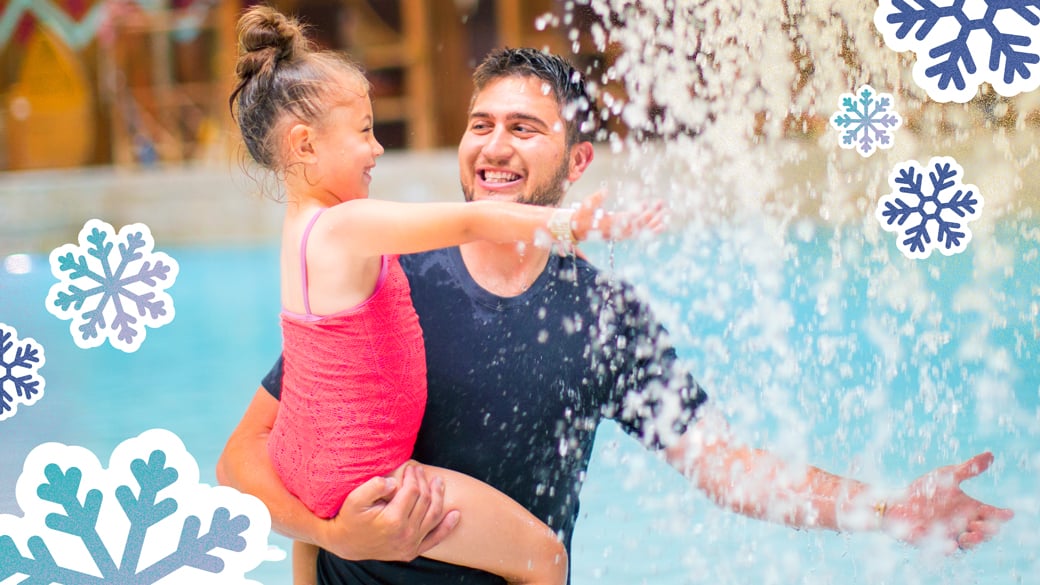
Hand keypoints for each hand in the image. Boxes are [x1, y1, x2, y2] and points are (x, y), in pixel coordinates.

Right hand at [318, 463, 459, 560]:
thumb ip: (374, 486)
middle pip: (425, 501)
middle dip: (424, 482)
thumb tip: (394, 481)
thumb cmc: (349, 518)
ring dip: (439, 497)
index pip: (413, 491)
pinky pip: (434, 539)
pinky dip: (447, 527)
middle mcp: (405, 534)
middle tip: (421, 471)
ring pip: (433, 516)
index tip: (411, 467)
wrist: (345, 543)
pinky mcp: (411, 551)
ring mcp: (410, 544)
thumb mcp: (354, 499)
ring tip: (439, 483)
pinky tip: (456, 515)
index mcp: (393, 519)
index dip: (413, 476)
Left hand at [883, 452, 1013, 552]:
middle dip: (987, 530)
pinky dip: (946, 548)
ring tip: (972, 534)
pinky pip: (939, 548)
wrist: (898, 502)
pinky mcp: (930, 542)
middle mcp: (963, 525)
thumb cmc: (926, 490)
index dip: (1001, 515)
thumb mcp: (948, 476)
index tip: (1008, 513)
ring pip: (966, 544)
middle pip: (982, 532)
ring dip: (972, 541)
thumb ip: (968, 469)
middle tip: (985, 524)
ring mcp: (948, 535)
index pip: (991, 514)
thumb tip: (991, 455)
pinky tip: (951, 544)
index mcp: (970, 510)